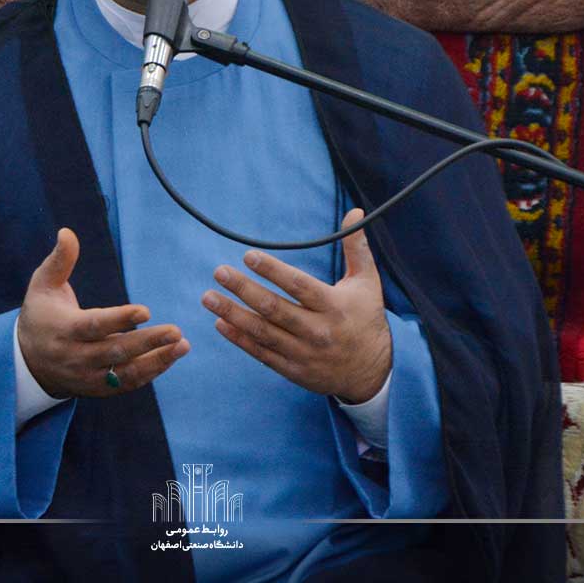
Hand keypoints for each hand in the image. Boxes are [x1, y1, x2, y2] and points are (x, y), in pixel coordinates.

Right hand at [18, 228, 189, 397]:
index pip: (94, 326)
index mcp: (64, 329)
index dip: (119, 319)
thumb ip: (59, 261)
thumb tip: (67, 232)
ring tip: (182, 345)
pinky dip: (150, 372)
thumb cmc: (40, 315)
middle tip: (176, 331)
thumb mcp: (42, 285)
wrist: (27, 362)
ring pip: (125, 373)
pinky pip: (127, 383)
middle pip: (115, 352)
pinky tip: (170, 357)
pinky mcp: (97, 388)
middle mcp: (76, 357)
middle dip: (148, 343)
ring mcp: (88, 376)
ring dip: (156, 361)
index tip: (145, 311)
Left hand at [203, 209, 391, 402]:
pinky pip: (262, 354)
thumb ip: (357, 248)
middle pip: (274, 309)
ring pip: (262, 332)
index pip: (298, 285)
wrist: (373, 372)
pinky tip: (220, 323)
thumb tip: (355, 212)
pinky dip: (240, 339)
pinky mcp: (293, 370)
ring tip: (209, 298)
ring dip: (233, 314)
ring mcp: (303, 353)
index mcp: (333, 306)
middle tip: (219, 272)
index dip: (273, 270)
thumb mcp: (367, 282)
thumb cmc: (366, 319)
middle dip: (244, 289)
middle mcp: (317, 330)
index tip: (248, 256)